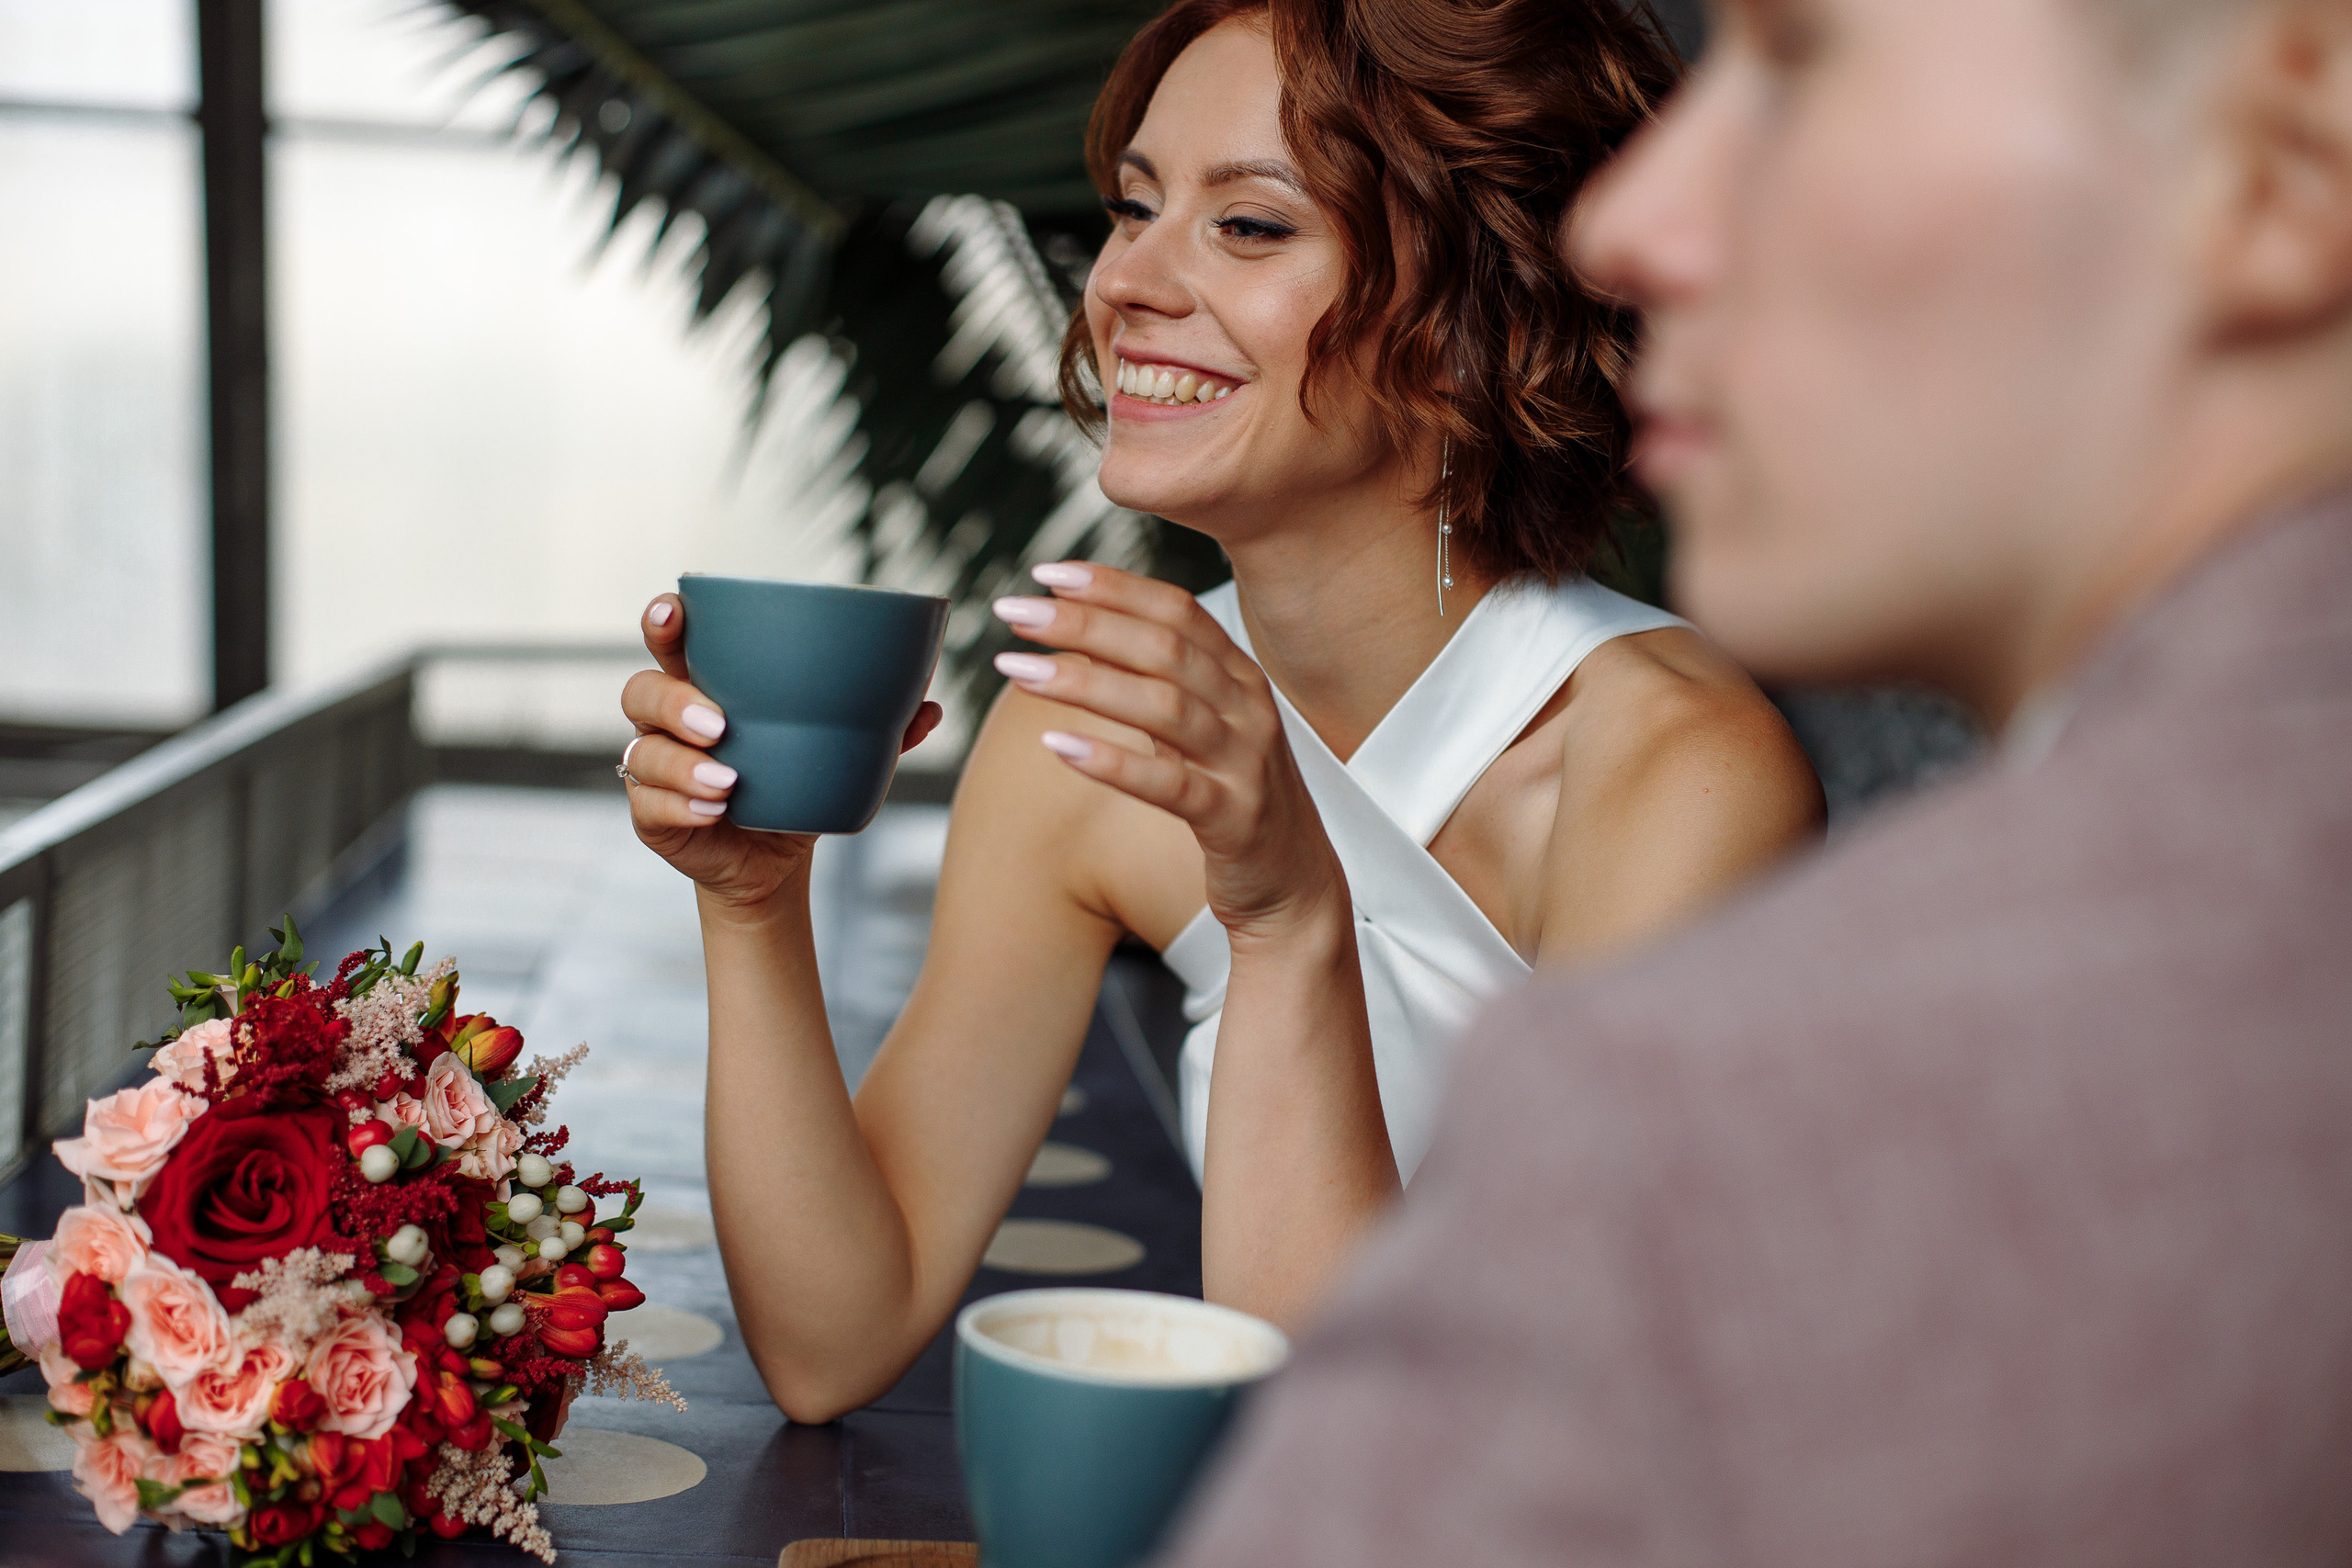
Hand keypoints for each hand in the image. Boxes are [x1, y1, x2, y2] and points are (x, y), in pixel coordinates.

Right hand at [622, 593, 943, 909]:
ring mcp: (654, 768)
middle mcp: (668, 721)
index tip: (675, 610)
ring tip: (729, 780)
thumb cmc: (796, 784)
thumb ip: (879, 729)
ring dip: (682, 764)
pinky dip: (681, 806)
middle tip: (720, 722)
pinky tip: (713, 810)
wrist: (775, 857)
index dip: (663, 620)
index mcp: (706, 684)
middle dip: (673, 700)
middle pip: (642, 690)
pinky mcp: (652, 816)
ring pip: (643, 752)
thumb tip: (930, 707)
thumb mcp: (837, 753)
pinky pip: (649, 805)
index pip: (670, 640)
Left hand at [991, 563, 1345, 943]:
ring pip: (1165, 707)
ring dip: (1086, 682)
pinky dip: (1112, 762)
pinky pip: (1170, 785)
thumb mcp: (1202, 728)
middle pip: (1164, 648)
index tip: (1046, 572)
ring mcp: (1245, 763)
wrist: (1294, 882)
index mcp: (1239, 676)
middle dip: (1085, 623)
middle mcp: (1247, 709)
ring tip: (1020, 670)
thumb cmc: (1234, 797)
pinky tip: (1059, 745)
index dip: (1113, 587)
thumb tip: (1083, 632)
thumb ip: (1158, 681)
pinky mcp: (1234, 819)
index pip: (1176, 611)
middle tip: (1015, 610)